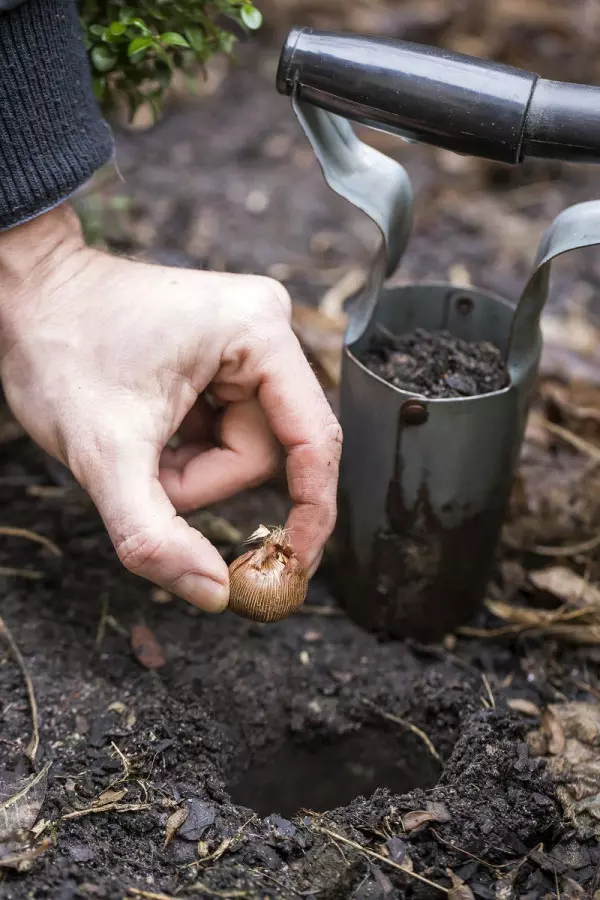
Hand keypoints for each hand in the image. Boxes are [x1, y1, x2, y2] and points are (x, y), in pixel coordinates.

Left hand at [0, 205, 341, 611]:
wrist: (26, 298)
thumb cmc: (59, 348)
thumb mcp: (104, 453)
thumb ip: (155, 535)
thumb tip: (214, 593)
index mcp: (258, 333)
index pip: (313, 440)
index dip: (311, 511)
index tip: (294, 567)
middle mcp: (265, 329)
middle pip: (266, 452)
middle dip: (202, 480)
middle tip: (144, 472)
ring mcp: (247, 343)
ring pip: (243, 449)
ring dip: (190, 470)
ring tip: (137, 444)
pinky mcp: (228, 358)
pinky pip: (226, 432)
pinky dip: (187, 452)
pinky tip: (149, 430)